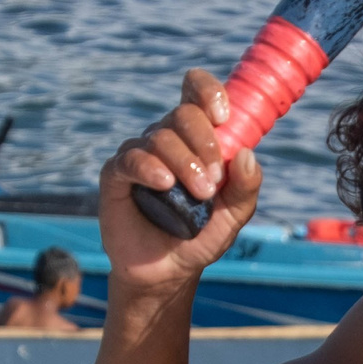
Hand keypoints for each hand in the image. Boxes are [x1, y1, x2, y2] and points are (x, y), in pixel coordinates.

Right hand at [97, 69, 262, 308]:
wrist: (169, 271)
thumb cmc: (202, 235)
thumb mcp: (234, 215)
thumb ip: (246, 187)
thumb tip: (246, 155)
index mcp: (196, 137)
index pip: (196, 92)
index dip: (208, 92)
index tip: (224, 116)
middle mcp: (166, 139)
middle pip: (183, 114)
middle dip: (205, 143)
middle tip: (214, 180)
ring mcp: (139, 154)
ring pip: (160, 137)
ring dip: (184, 163)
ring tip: (199, 195)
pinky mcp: (116, 176)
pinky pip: (131, 159)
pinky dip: (150, 168)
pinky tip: (164, 183)